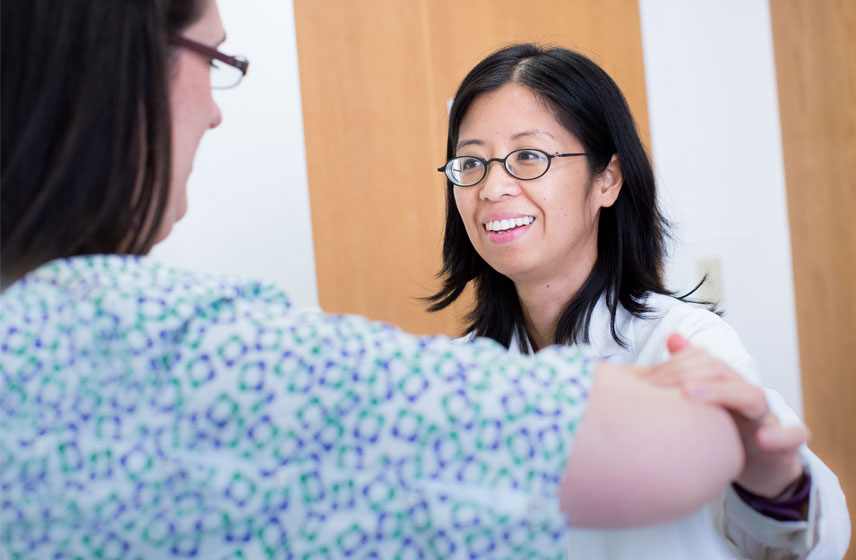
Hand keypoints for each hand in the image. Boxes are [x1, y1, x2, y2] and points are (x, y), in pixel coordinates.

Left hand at [642, 334, 805, 496]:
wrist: (768, 463)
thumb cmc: (730, 430)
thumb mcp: (709, 401)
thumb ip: (689, 371)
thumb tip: (672, 337)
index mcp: (724, 383)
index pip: (700, 362)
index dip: (672, 367)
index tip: (642, 382)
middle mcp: (744, 393)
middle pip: (721, 373)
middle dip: (688, 375)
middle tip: (658, 387)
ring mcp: (767, 416)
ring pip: (752, 396)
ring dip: (723, 393)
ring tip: (692, 394)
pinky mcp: (787, 442)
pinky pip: (792, 436)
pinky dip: (782, 436)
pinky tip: (764, 439)